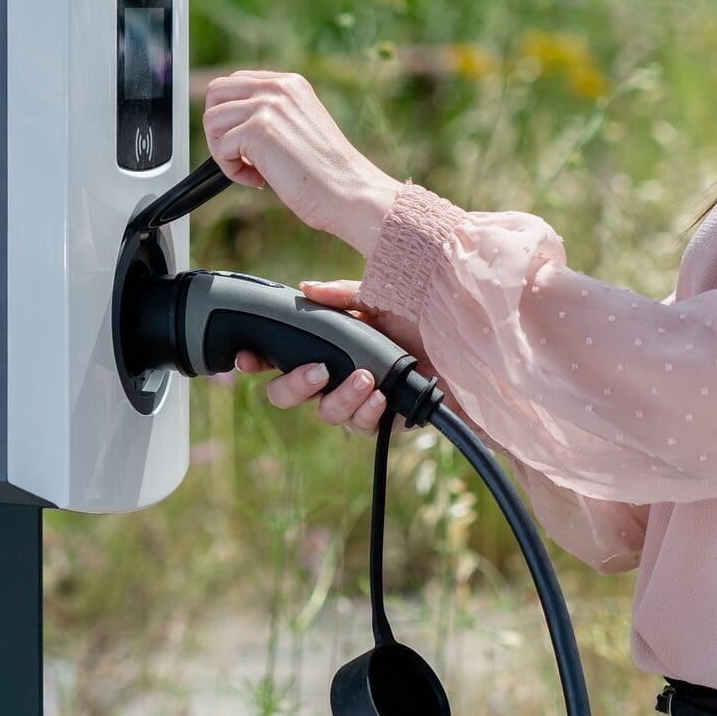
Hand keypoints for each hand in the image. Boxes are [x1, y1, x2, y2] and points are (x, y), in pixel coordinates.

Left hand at [200, 70, 403, 254]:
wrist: (349, 192)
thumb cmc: (327, 172)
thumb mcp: (298, 128)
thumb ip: (270, 115)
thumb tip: (228, 122)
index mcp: (289, 84)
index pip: (235, 82)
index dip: (230, 115)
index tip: (244, 143)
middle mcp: (277, 87)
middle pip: (216, 93)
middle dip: (218, 128)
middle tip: (238, 156)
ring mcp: (267, 106)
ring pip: (211, 120)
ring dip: (222, 151)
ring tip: (251, 170)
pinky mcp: (258, 130)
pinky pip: (220, 148)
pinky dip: (232, 171)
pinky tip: (260, 180)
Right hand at [231, 278, 417, 437]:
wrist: (471, 345)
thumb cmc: (426, 317)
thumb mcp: (381, 298)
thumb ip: (342, 295)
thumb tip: (305, 288)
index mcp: (329, 343)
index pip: (280, 355)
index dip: (256, 359)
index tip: (246, 358)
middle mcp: (338, 374)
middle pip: (288, 394)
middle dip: (293, 387)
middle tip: (317, 372)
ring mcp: (359, 399)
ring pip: (326, 414)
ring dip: (340, 399)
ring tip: (363, 379)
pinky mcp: (385, 419)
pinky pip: (362, 426)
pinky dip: (367, 411)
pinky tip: (379, 397)